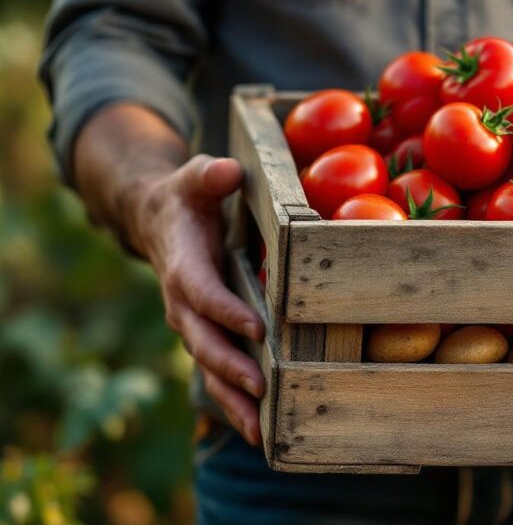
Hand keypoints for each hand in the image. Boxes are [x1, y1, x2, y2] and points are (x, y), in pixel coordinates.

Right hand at [134, 155, 265, 443]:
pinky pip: (218, 373)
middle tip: (262, 389)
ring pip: (209, 367)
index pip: (200, 291)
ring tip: (261, 431)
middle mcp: (182, 301)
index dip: (224, 309)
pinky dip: (235, 402)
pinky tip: (261, 430)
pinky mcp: (204, 335)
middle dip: (231, 366)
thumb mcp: (195, 178)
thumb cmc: (187, 198)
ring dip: (233, 399)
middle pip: (203, 341)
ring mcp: (192, 323)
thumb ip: (209, 176)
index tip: (255, 328)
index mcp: (182, 263)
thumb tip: (227, 171)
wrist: (159, 222)